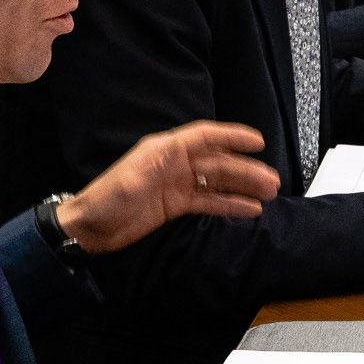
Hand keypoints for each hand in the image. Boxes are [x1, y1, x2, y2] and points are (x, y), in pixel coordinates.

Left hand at [55, 120, 277, 253]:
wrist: (90, 228)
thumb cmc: (107, 199)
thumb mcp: (130, 180)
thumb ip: (155, 165)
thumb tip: (178, 150)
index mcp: (165, 150)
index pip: (205, 136)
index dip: (231, 136)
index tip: (257, 141)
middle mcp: (174, 163)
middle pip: (217, 162)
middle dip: (245, 169)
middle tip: (272, 180)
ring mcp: (177, 184)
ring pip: (217, 182)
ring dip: (243, 186)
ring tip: (269, 193)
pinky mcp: (177, 204)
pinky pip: (209, 201)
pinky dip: (229, 204)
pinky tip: (249, 209)